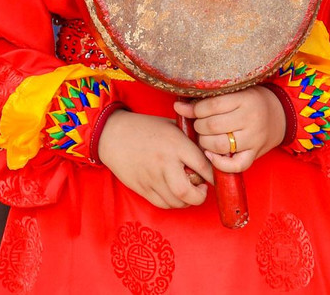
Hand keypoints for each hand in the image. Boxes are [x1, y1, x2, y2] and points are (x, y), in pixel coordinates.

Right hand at [97, 110, 212, 208]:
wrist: (113, 134)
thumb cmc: (146, 127)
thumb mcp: (171, 125)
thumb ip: (190, 139)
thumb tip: (212, 152)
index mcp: (175, 144)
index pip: (203, 166)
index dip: (214, 176)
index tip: (216, 177)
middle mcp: (164, 163)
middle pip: (188, 193)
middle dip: (200, 196)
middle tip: (202, 189)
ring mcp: (151, 178)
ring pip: (176, 202)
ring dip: (186, 200)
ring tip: (187, 189)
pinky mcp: (141, 188)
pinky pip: (162, 204)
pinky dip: (172, 202)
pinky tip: (173, 192)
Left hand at [173, 86, 286, 174]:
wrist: (280, 114)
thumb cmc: (251, 100)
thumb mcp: (233, 93)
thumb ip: (206, 100)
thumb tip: (177, 107)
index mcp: (245, 99)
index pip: (211, 106)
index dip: (196, 110)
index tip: (194, 111)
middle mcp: (251, 119)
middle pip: (212, 126)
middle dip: (199, 127)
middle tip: (200, 125)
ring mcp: (254, 138)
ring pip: (220, 145)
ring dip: (205, 143)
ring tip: (205, 138)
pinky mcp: (255, 154)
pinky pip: (236, 165)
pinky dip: (219, 163)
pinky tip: (211, 155)